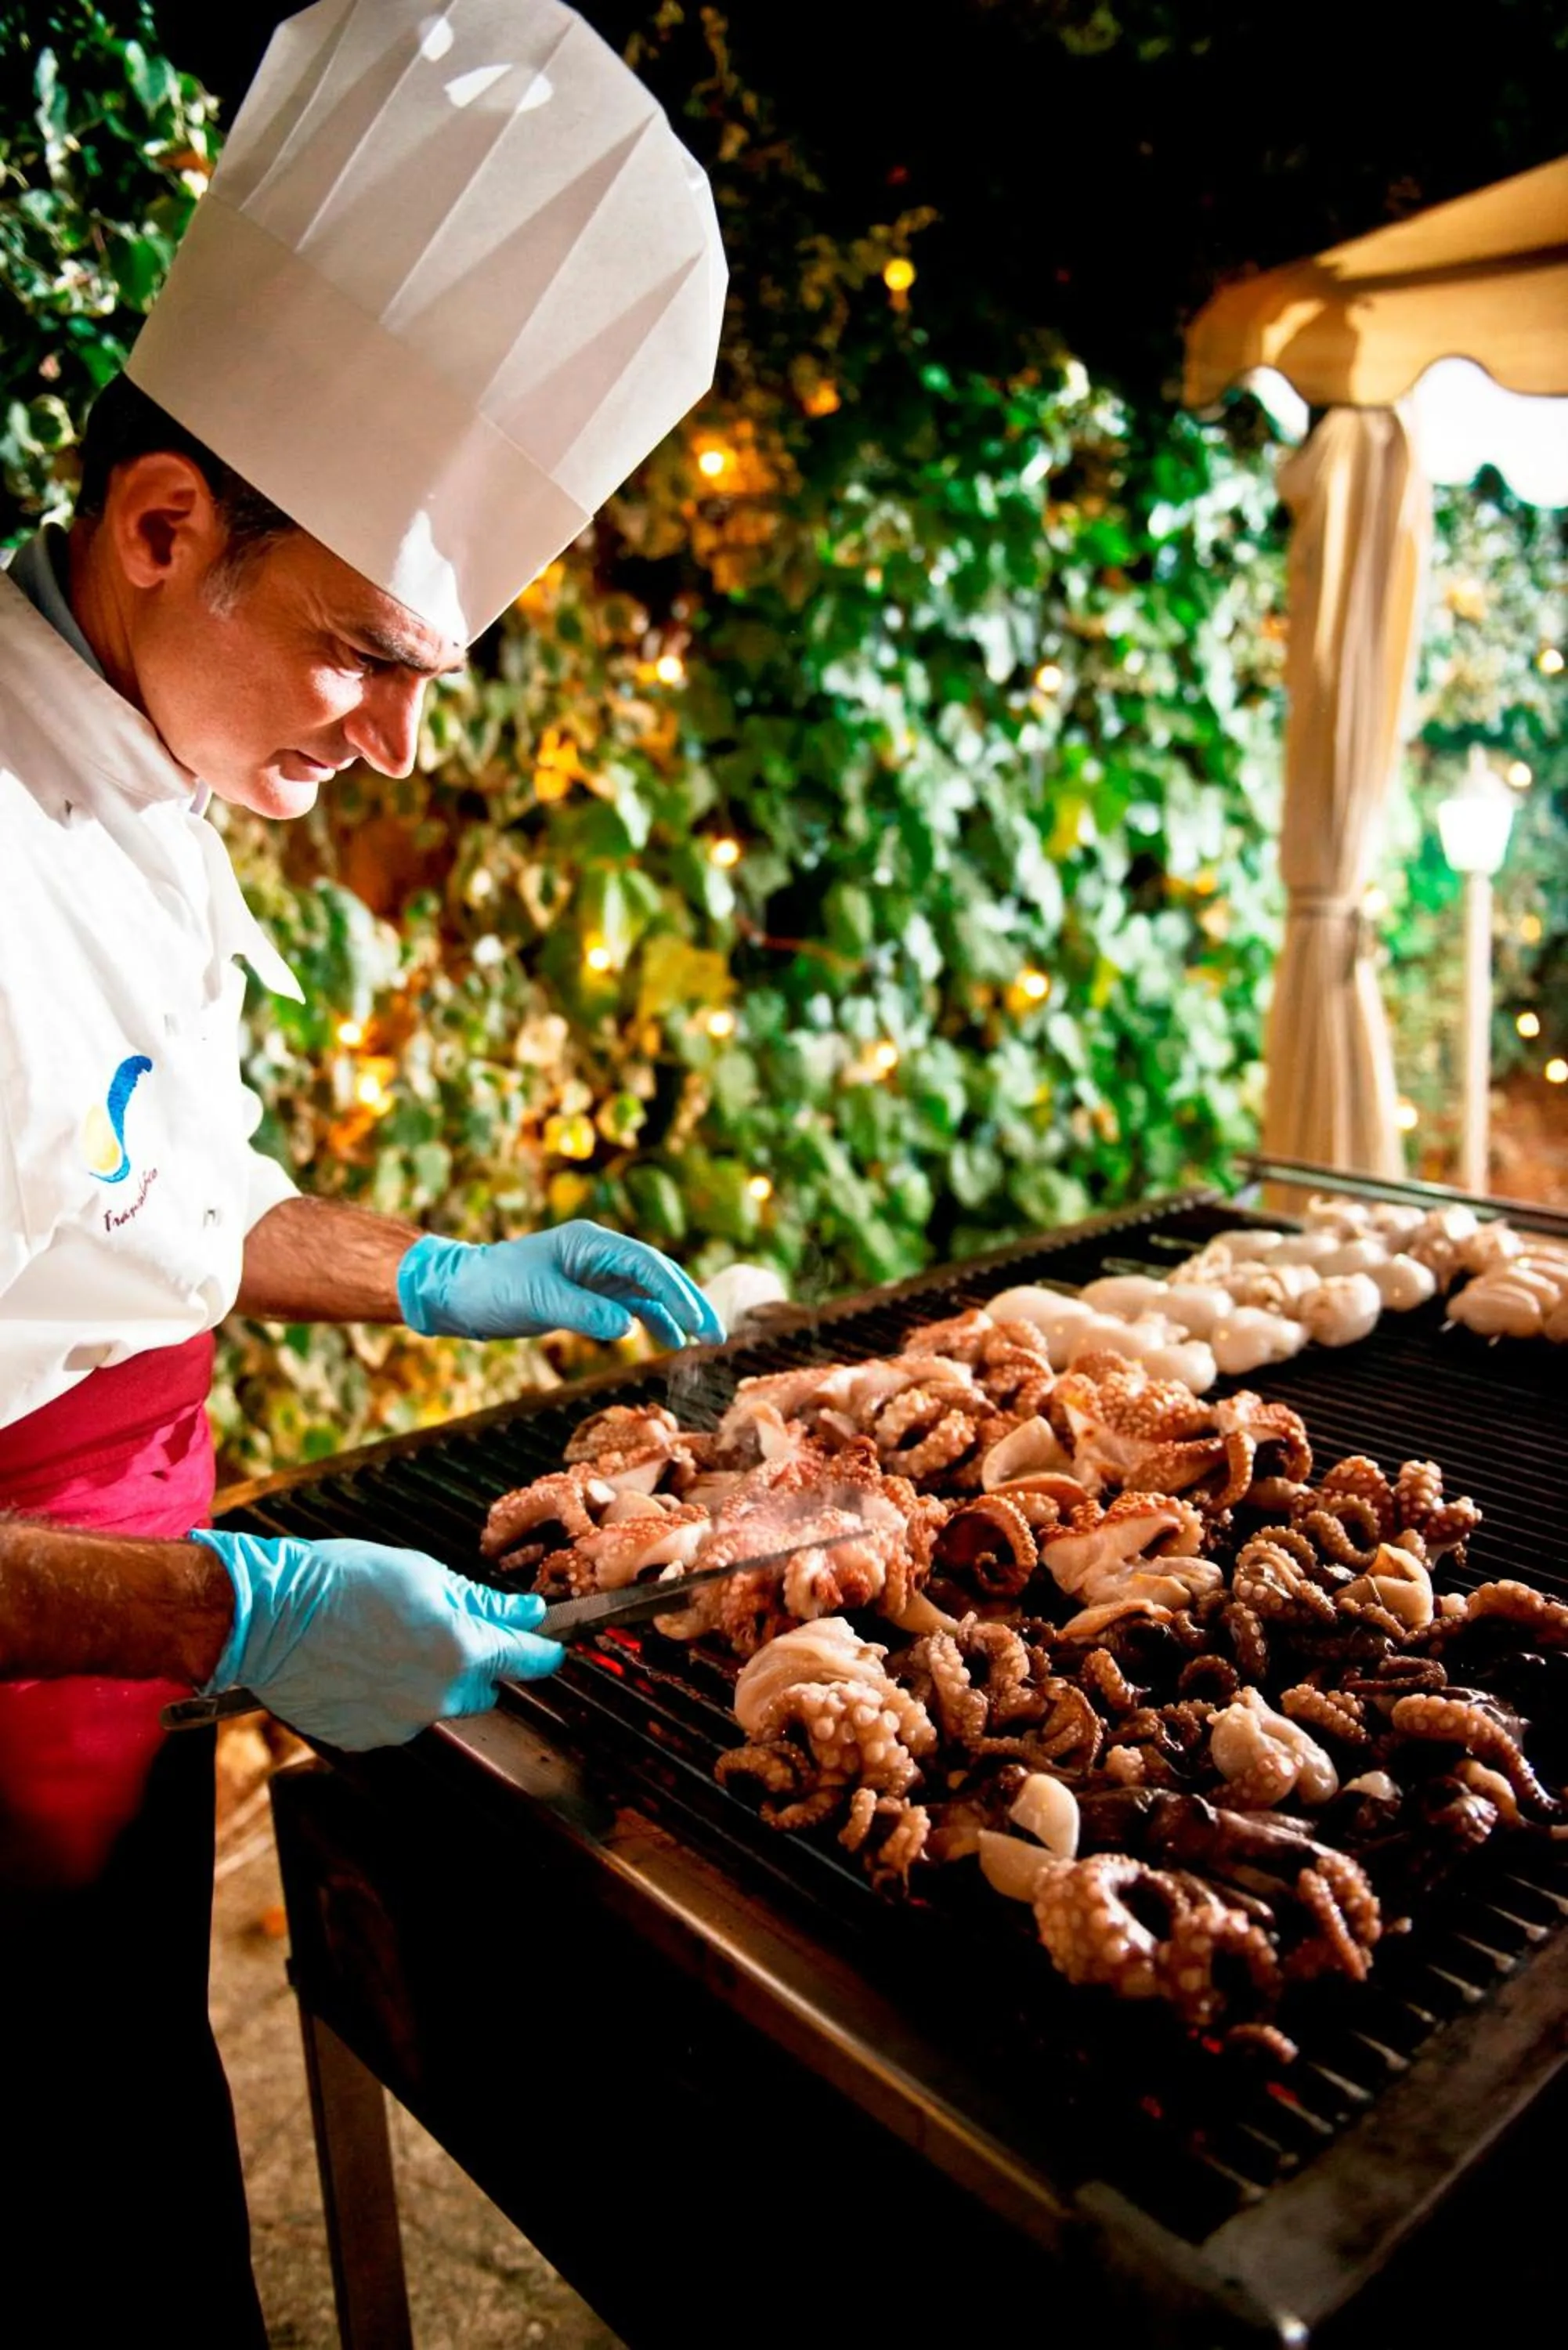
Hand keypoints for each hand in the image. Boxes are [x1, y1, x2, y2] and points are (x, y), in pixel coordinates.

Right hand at [190, 1530, 561, 1750]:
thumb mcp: (424, 1576)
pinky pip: (399, 1717)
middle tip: (445, 1627)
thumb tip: (527, 1614)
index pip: (525, 1659)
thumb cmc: (342, 1582)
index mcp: (459, 1650)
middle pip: (485, 1688)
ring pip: (440, 1703)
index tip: (551, 1644)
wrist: (266, 1615)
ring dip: (432, 1679)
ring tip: (391, 1641)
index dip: (543, 1649)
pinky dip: (393, 1696)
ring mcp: (400, 1723)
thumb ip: (482, 1603)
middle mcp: (437, 1696)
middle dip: (478, 1662)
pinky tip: (364, 1664)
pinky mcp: (367, 1737)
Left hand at [396, 1220, 724, 1349]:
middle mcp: (599, 1254)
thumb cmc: (493, 1287)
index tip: (700, 1323)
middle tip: (716, 1335)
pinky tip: (667, 1340)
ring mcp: (594, 1274)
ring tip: (701, 1340)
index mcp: (590, 1244)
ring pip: (648, 1291)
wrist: (458, 1293)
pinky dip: (651, 1321)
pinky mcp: (586, 1294)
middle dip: (689, 1303)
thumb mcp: (538, 1299)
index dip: (679, 1294)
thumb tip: (628, 1328)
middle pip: (657, 1275)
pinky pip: (630, 1305)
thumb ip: (584, 1313)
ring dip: (675, 1313)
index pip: (647, 1266)